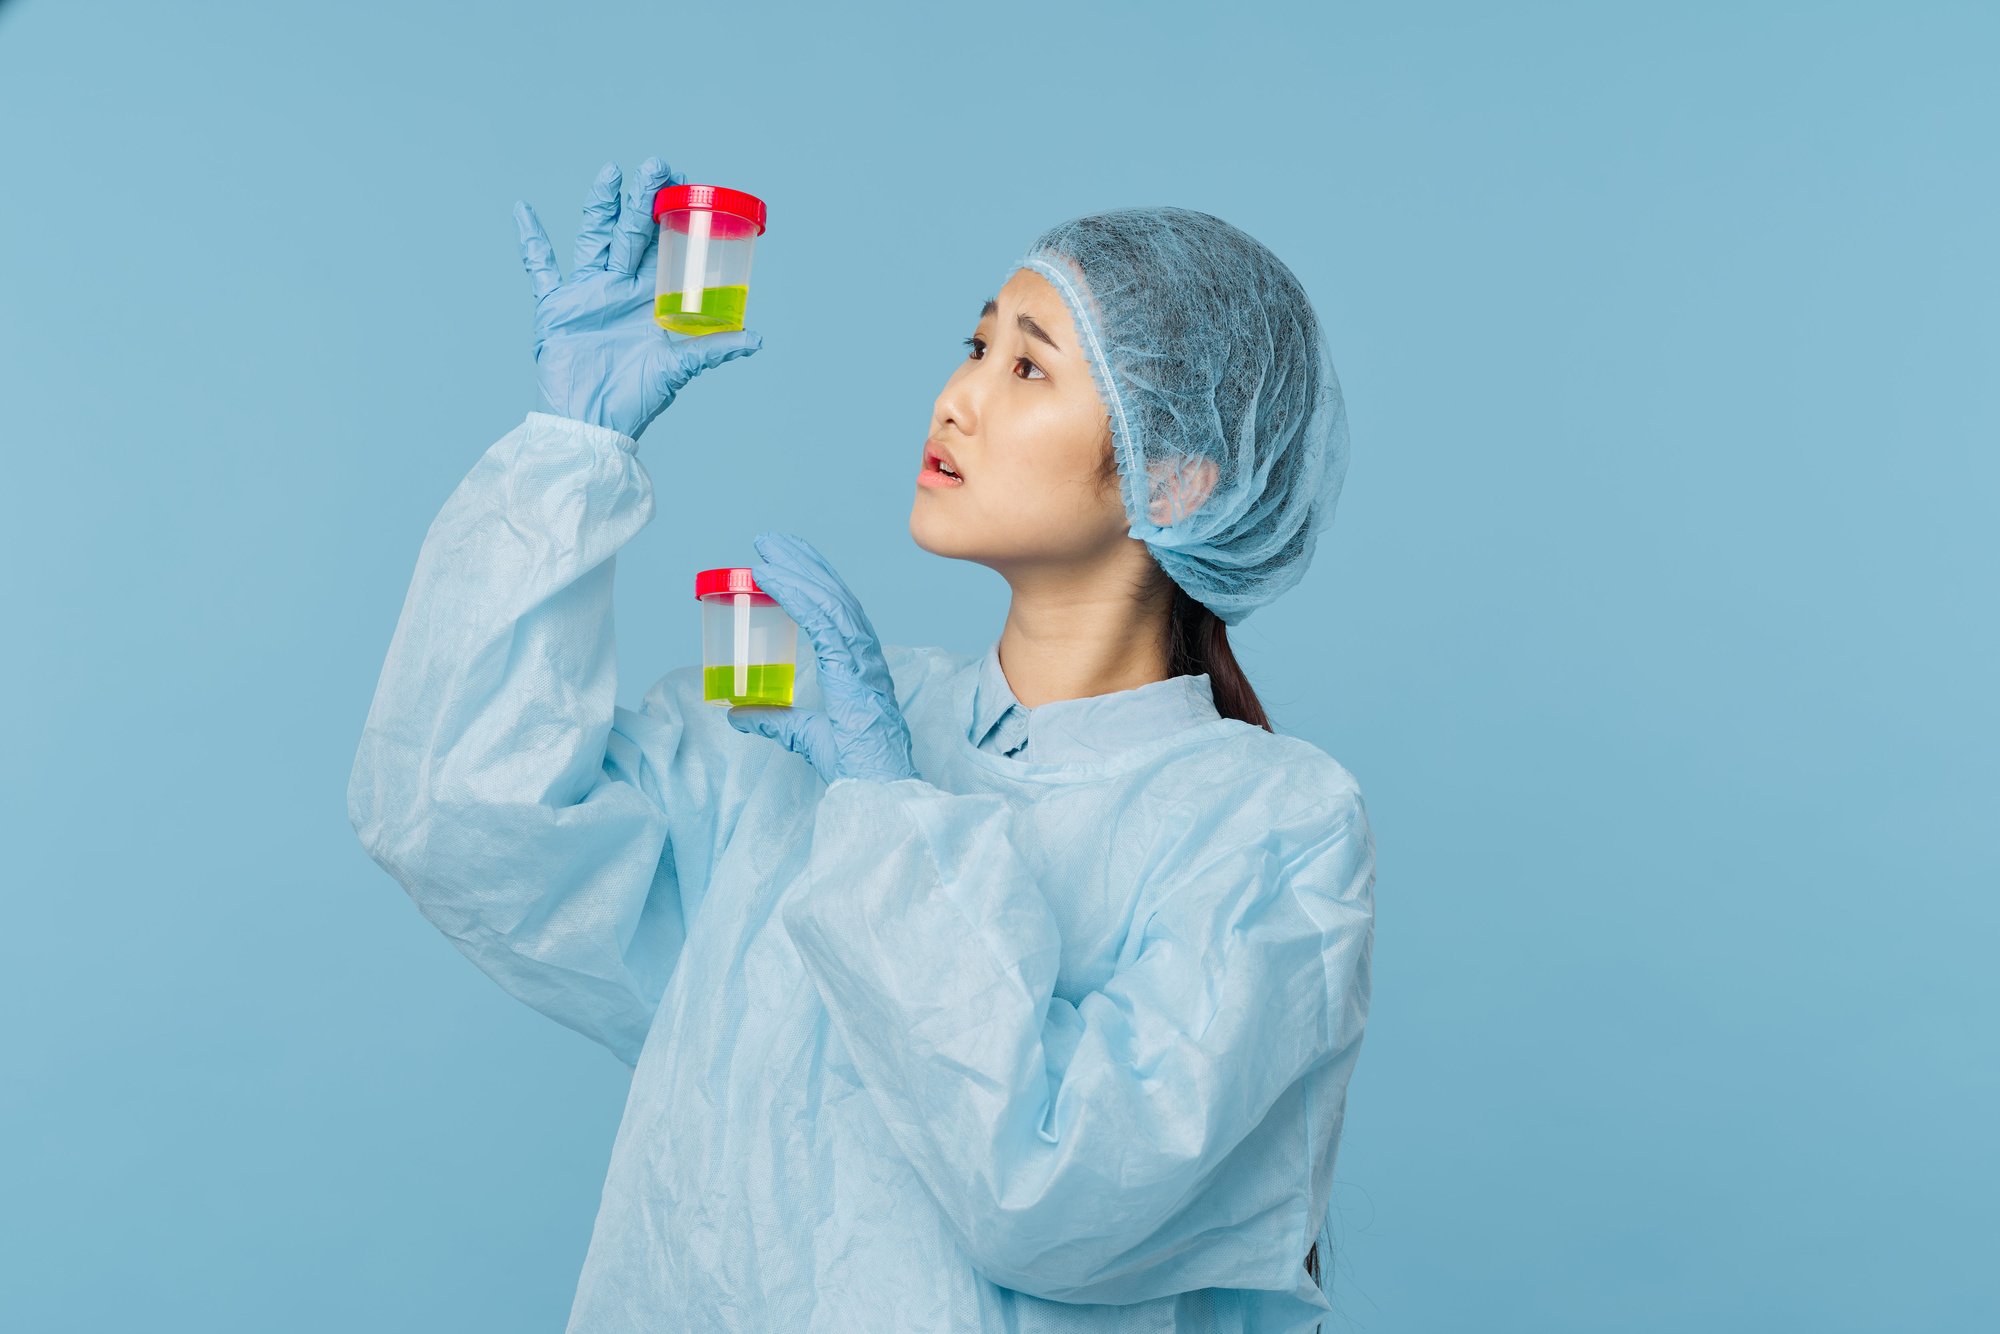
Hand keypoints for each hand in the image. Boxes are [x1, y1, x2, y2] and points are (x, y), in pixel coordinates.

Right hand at [514, 156, 760, 440]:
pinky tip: (523, 210)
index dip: (674, 214)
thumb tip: (756, 338)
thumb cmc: (636, 400)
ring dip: (601, 207)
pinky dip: (531, 240)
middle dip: (643, 199)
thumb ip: (711, 350)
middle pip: (632, 232)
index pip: (666, 245)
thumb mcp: (677, 369)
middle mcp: (621, 287)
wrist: (591, 424)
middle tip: (656, 165)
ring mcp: (589, 293)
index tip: (686, 183)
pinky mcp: (557, 306)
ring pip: (594, 238)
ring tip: (611, 173)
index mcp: (653, 297)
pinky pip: (541, 267)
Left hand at [726, 532, 919, 785]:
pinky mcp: (852, 669)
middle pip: (835, 595)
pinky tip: (770, 578)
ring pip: (830, 601)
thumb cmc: (856, 765)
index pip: (839, 611)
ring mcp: (863, 661)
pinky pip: (823, 621)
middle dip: (804, 563)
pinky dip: (796, 595)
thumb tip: (737, 713)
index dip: (814, 581)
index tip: (788, 561)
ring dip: (797, 570)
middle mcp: (866, 656)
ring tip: (767, 551)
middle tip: (772, 542)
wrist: (875, 788)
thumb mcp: (805, 736)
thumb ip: (775, 720)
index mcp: (860, 666)